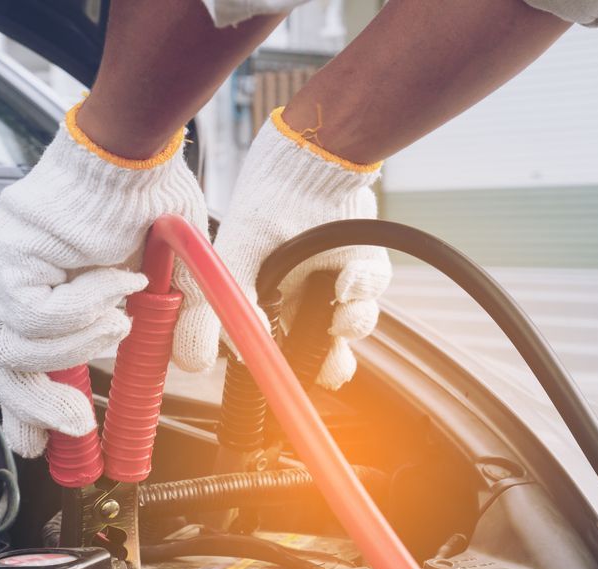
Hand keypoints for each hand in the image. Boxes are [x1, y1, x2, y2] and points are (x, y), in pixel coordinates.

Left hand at [0, 108, 205, 456]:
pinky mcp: (2, 252)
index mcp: (44, 292)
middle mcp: (13, 282)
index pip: (19, 362)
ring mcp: (1, 267)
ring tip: (120, 317)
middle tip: (82, 426)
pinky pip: (33, 314)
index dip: (27, 408)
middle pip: (0, 365)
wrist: (135, 152)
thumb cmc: (149, 203)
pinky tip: (114, 283)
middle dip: (40, 406)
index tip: (41, 444)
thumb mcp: (177, 282)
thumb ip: (181, 325)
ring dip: (80, 344)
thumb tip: (194, 366)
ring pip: (18, 347)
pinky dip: (82, 309)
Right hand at [172, 108, 389, 388]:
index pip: (281, 352)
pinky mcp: (363, 267)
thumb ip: (226, 309)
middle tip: (332, 364)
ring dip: (351, 323)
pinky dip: (363, 288)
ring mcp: (335, 284)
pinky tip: (348, 277)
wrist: (304, 164)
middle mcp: (303, 299)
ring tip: (340, 310)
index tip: (292, 376)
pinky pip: (371, 291)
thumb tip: (225, 357)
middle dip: (333, 364)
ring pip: (353, 325)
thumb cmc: (263, 206)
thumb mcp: (233, 259)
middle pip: (325, 352)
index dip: (290, 369)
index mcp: (268, 303)